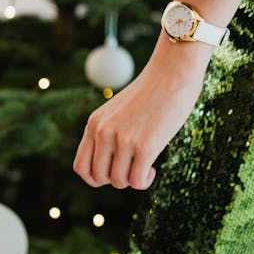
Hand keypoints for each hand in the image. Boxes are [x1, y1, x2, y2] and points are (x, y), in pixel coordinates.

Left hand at [73, 60, 204, 190]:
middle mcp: (104, 132)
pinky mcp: (145, 146)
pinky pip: (137, 181)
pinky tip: (154, 168)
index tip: (114, 170)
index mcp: (94, 123)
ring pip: (119, 181)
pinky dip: (145, 181)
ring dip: (133, 179)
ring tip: (146, 165)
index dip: (96, 177)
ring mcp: (123, 139)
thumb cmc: (151, 91)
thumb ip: (109, 132)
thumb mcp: (118, 110)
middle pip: (99, 177)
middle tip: (133, 166)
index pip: (81, 167)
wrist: (173, 72)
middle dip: (117, 178)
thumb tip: (111, 165)